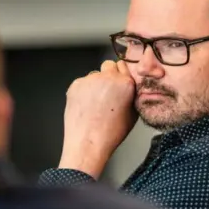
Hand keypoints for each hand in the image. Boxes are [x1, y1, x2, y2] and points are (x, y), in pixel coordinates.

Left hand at [59, 60, 137, 178]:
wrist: (88, 143)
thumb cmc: (111, 133)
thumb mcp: (133, 114)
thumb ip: (132, 94)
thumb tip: (129, 87)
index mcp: (125, 83)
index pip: (124, 66)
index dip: (122, 76)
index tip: (119, 84)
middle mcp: (108, 77)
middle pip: (109, 66)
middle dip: (109, 76)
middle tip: (108, 92)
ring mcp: (90, 80)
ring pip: (95, 75)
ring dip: (96, 84)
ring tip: (95, 103)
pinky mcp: (76, 84)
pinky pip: (82, 82)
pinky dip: (84, 91)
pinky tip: (86, 105)